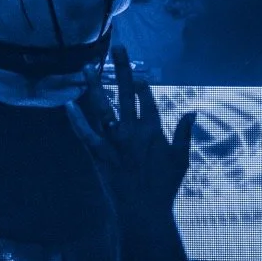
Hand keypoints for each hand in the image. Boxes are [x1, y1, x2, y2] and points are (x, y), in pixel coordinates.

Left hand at [66, 46, 195, 232]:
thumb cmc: (164, 187)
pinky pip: (85, 133)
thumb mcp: (180, 160)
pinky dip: (76, 119)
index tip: (137, 76)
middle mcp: (131, 130)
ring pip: (102, 107)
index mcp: (153, 130)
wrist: (143, 212)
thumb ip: (185, 134)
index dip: (141, 85)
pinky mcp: (98, 154)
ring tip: (88, 67)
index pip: (146, 99)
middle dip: (122, 68)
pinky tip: (68, 104)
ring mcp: (113, 141)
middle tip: (118, 48)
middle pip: (125, 92)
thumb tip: (193, 112)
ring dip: (94, 86)